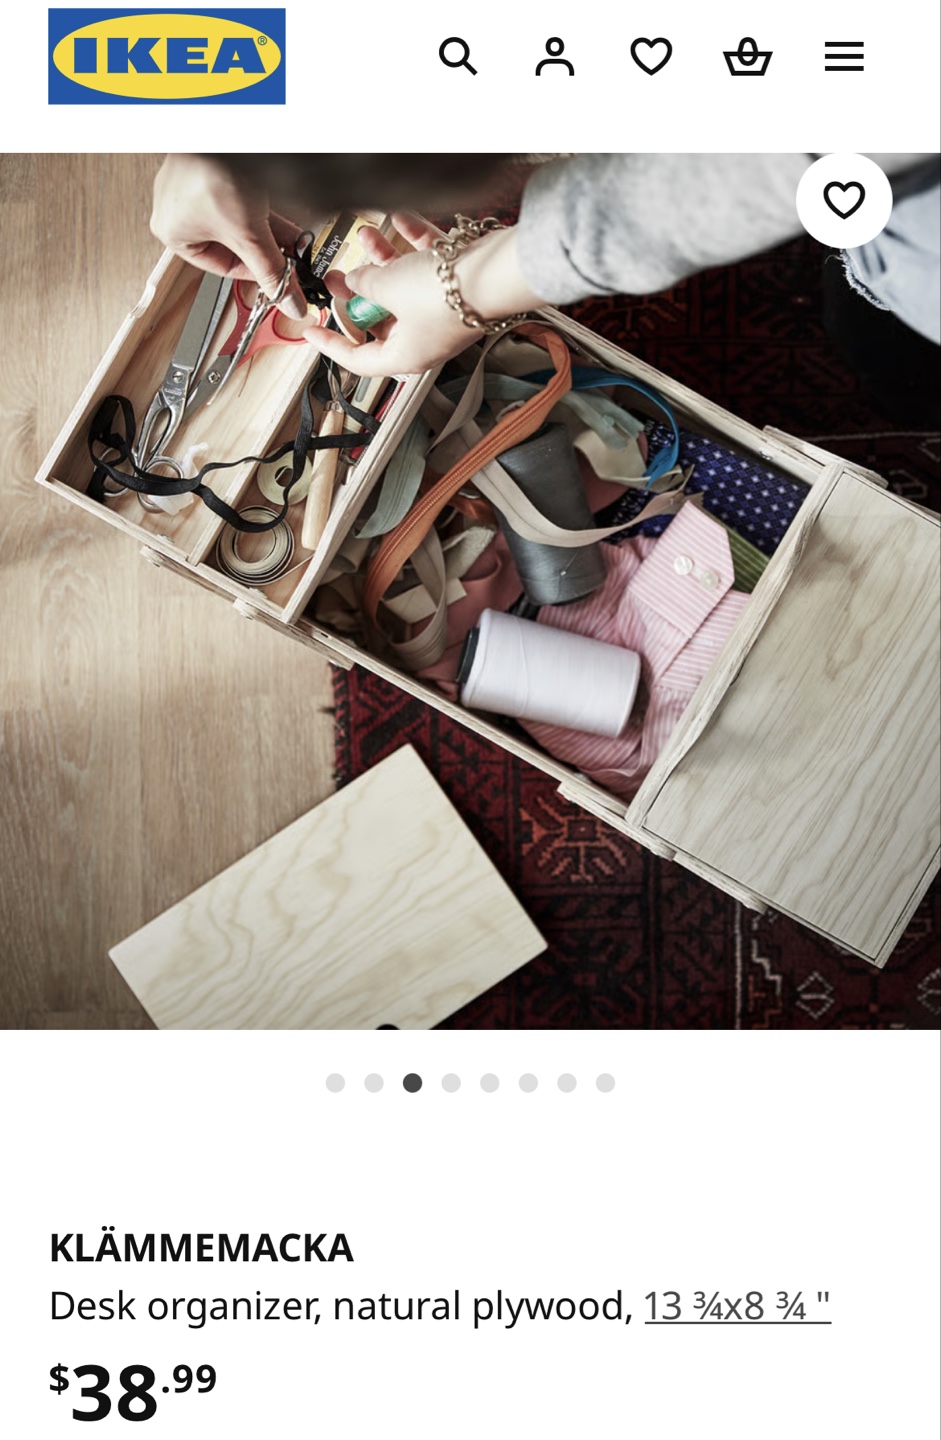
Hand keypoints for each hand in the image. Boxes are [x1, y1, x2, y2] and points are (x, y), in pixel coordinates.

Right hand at [150, 154, 307, 319]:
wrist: (226, 130)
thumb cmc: (216, 173)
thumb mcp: (250, 235)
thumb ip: (271, 271)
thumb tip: (286, 300)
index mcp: (173, 233)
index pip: (221, 266)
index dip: (255, 275)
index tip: (279, 280)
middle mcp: (177, 210)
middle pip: (231, 244)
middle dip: (265, 251)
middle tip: (290, 260)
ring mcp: (192, 186)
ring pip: (237, 221)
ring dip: (268, 231)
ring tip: (293, 239)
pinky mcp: (211, 167)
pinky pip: (237, 198)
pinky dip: (261, 209)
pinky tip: (284, 217)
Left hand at [304, 213, 545, 375]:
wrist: (494, 272)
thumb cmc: (447, 294)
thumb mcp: (388, 287)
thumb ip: (365, 284)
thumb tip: (356, 281)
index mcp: (406, 356)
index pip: (360, 360)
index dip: (332, 345)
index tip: (312, 332)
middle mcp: (425, 339)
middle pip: (381, 319)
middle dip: (358, 292)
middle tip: (337, 274)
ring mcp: (442, 312)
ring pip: (404, 289)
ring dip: (383, 261)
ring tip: (365, 236)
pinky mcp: (458, 287)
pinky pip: (429, 266)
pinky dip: (413, 244)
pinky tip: (401, 220)